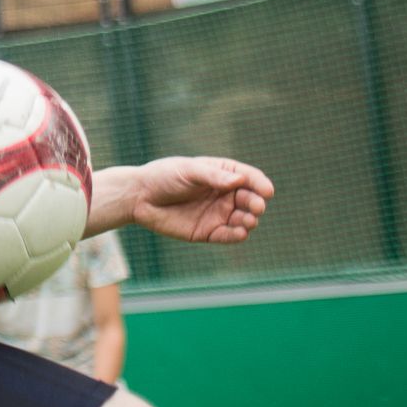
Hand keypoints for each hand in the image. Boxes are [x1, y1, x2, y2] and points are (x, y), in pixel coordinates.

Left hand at [130, 156, 273, 243]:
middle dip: (256, 203)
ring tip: (247, 220)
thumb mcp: (188, 170)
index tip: (267, 191)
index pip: (249, 178)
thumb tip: (239, 180)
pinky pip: (229, 236)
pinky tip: (241, 233)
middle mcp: (225, 194)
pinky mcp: (209, 232)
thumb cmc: (163, 177)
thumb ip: (212, 176)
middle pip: (251, 199)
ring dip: (250, 220)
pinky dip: (238, 235)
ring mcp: (218, 214)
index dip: (260, 184)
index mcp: (223, 174)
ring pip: (244, 219)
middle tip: (256, 206)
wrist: (139, 197)